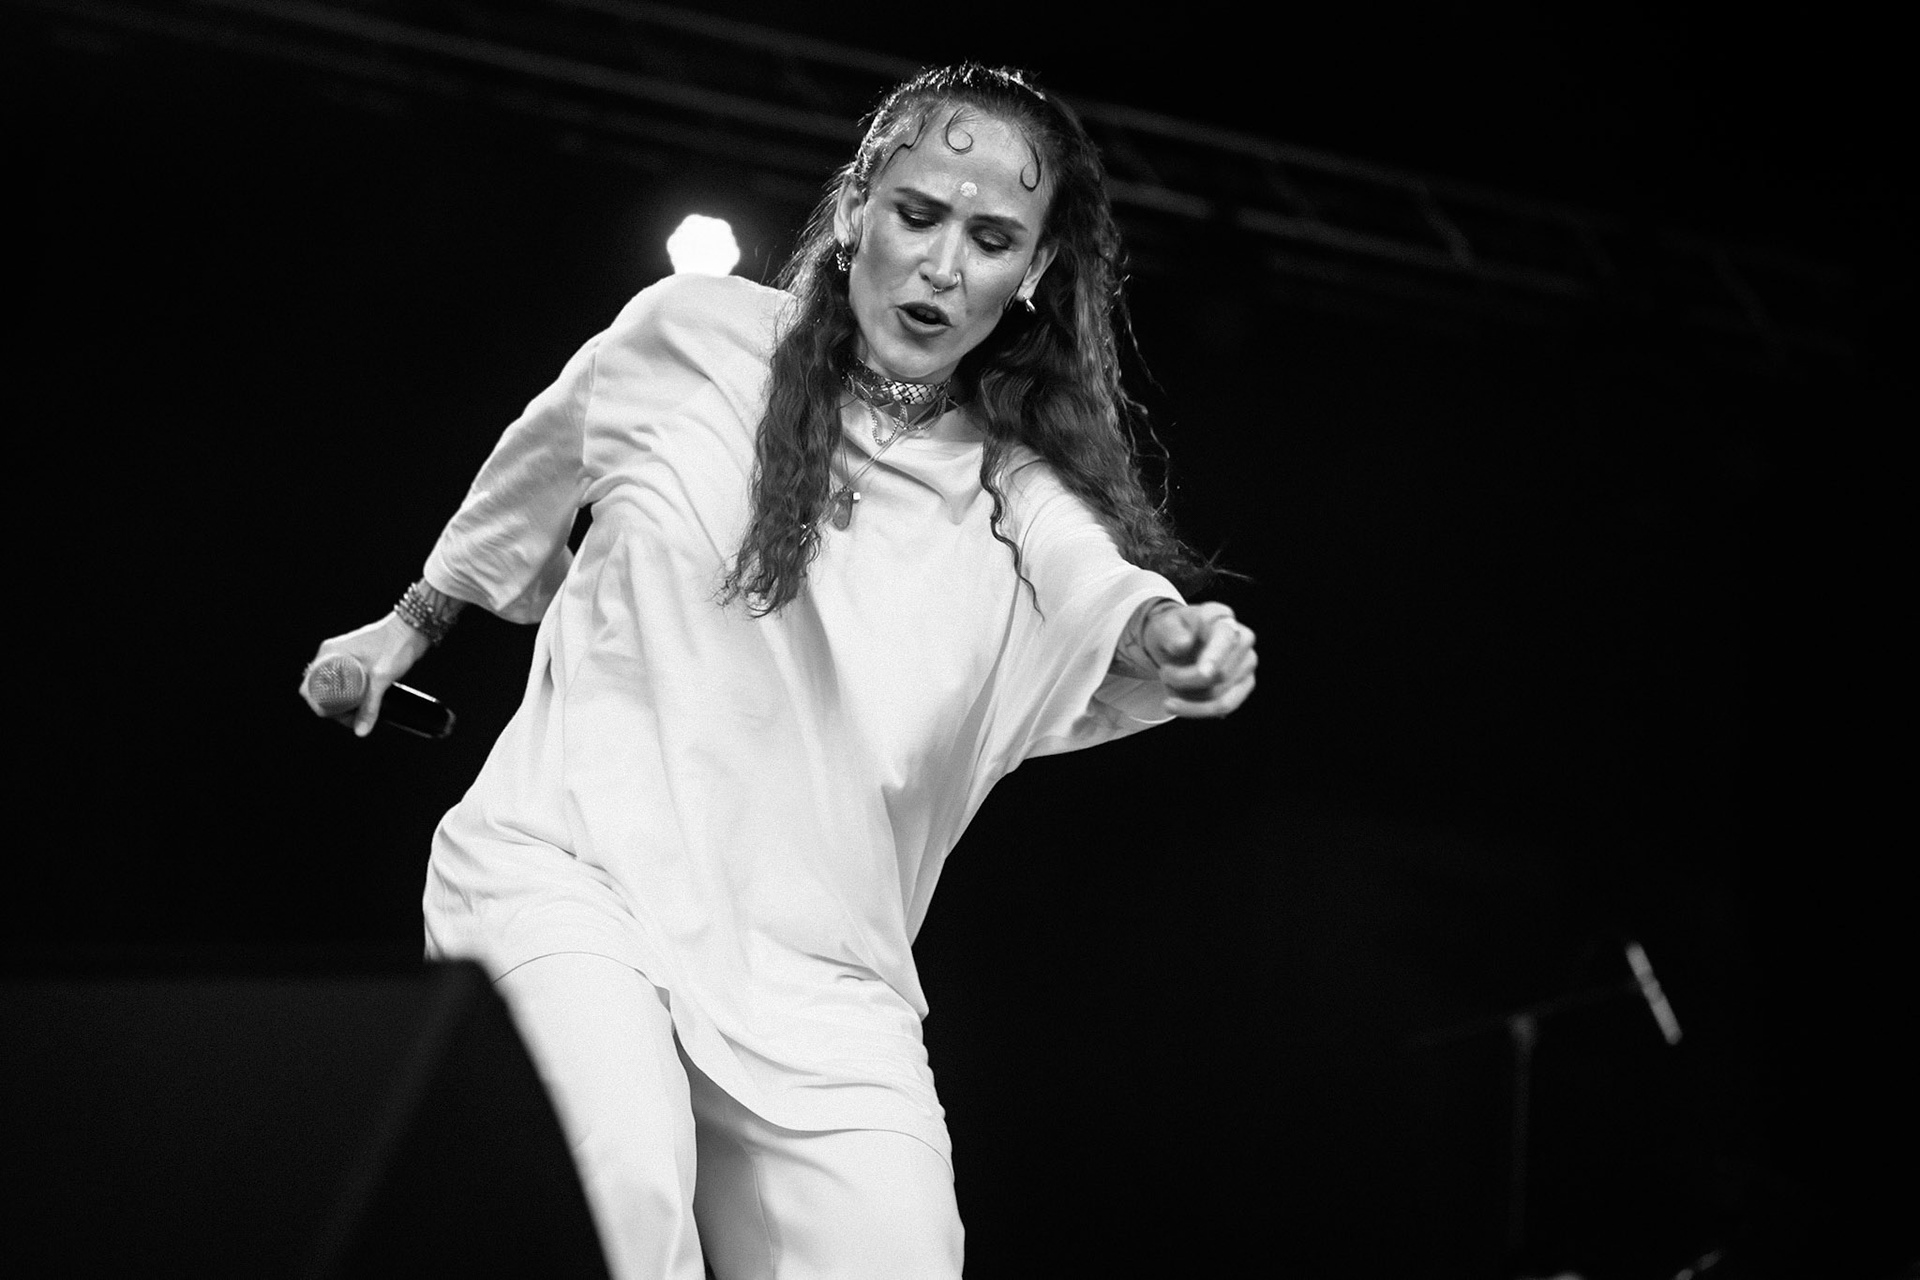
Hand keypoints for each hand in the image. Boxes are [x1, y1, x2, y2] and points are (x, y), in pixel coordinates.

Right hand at [299, 613, 431, 736]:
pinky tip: (365, 705)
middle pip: (321, 690)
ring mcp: (343, 657)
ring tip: (362, 714)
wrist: (414, 629)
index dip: (318, 706)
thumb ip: (370, 705)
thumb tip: (361, 731)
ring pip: (335, 688)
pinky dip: (352, 695)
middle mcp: (332, 654)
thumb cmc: (396, 646)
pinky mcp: (355, 662)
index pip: (309, 686)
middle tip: (353, 719)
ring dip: (344, 703)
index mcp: (329, 653)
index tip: (336, 717)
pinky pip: (346, 683)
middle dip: (333, 708)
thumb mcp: (381, 678)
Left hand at [1144, 601, 1257, 718]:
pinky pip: (1223, 707)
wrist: (1177, 643)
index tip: (1203, 674)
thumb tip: (1182, 644)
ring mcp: (1247, 663)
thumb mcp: (1162, 626)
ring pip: (1221, 697)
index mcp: (1221, 617)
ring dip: (1188, 698)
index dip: (1215, 657)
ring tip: (1170, 684)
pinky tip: (1178, 703)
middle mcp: (1243, 638)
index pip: (1225, 638)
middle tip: (1163, 673)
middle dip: (1184, 681)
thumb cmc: (1172, 632)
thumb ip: (1170, 633)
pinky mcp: (1245, 684)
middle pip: (1220, 674)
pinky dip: (1196, 709)